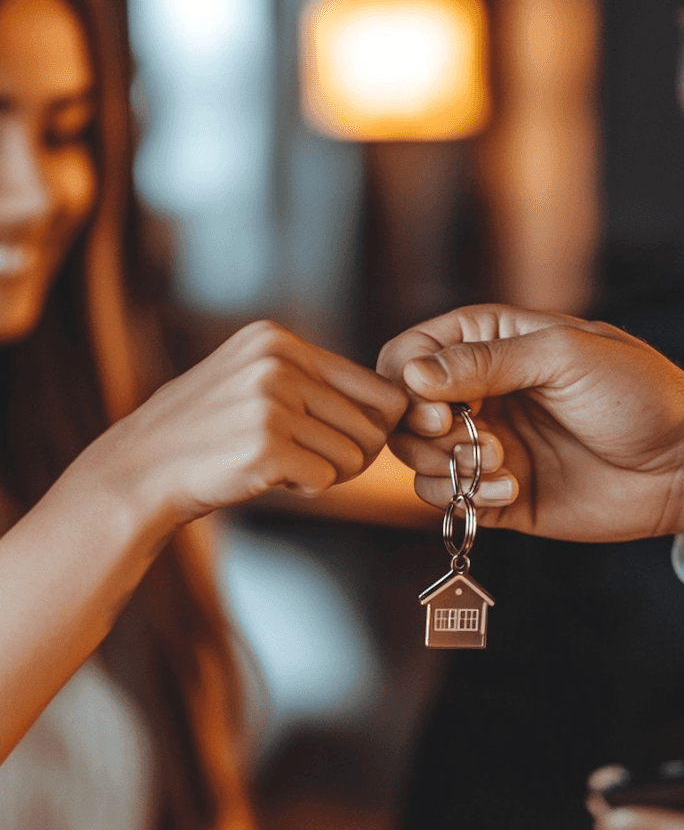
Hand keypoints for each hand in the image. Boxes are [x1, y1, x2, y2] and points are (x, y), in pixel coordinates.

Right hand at [85, 320, 407, 538]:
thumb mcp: (252, 378)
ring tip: (284, 466)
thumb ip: (313, 380)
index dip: (374, 424)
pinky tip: (268, 477)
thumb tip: (399, 404)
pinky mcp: (266, 447)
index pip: (376, 386)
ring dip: (328, 472)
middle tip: (313, 462)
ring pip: (354, 456)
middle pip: (372, 425)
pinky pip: (326, 479)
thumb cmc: (206, 431)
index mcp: (278, 341)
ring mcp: (271, 404)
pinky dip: (306, 488)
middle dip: (353, 453)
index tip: (349, 440)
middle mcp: (277, 364)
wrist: (139, 469)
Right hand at [377, 304, 683, 542]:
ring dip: (445, 463)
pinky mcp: (499, 494)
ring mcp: (488, 444)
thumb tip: (414, 374)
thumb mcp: (564, 357)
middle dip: (421, 428)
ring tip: (498, 462)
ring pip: (418, 458)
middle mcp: (482, 393)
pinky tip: (512, 488)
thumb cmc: (638, 394)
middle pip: (404, 411)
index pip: (411, 354)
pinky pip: (449, 499)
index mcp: (492, 343)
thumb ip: (486, 362)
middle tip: (461, 434)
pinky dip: (466, 497)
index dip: (405, 380)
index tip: (432, 404)